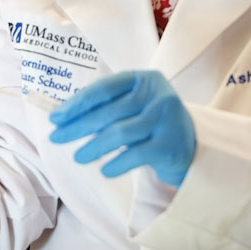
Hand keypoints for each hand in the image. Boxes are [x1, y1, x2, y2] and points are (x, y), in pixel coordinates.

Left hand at [48, 70, 195, 187]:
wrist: (194, 148)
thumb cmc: (154, 124)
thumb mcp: (136, 106)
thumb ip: (108, 106)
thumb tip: (64, 116)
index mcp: (145, 79)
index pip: (104, 88)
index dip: (77, 103)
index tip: (56, 117)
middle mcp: (158, 95)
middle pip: (109, 111)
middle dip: (77, 126)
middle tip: (56, 138)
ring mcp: (166, 119)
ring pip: (120, 133)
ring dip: (93, 147)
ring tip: (78, 157)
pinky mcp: (170, 145)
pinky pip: (135, 155)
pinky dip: (116, 163)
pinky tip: (105, 170)